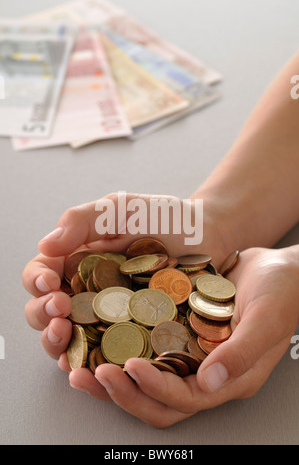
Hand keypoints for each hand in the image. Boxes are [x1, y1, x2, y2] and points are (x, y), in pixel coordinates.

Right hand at [22, 192, 227, 374]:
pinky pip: (104, 353)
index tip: (50, 284)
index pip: (41, 274)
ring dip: (58, 343)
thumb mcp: (120, 209)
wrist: (209, 234)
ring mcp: (107, 317)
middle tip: (60, 311)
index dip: (36, 281)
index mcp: (77, 261)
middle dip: (43, 315)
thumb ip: (82, 221)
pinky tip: (89, 364)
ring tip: (66, 334)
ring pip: (68, 338)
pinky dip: (90, 362)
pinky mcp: (132, 336)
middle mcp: (86, 292)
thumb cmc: (163, 216)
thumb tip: (45, 246)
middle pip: (45, 312)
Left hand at [75, 246, 298, 427]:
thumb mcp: (267, 318)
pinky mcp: (178, 334)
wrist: (279, 269)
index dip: (156, 388)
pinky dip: (120, 348)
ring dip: (113, 377)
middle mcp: (206, 373)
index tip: (128, 367)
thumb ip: (242, 351)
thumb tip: (209, 382)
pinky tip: (96, 335)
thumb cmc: (281, 293)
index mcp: (229, 378)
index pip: (186, 398)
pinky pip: (145, 348)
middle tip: (88, 375)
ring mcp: (190, 355)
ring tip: (78, 365)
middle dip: (122, 393)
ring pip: (146, 379)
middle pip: (159, 401)